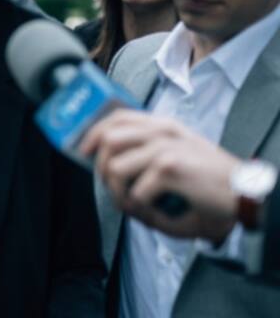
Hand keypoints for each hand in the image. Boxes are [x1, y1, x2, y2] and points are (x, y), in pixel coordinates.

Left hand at [80, 109, 240, 240]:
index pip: (118, 117)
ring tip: (137, 205)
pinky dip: (141, 209)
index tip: (82, 151)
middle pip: (108, 140)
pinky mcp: (170, 168)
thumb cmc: (209, 184)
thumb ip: (143, 158)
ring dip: (118, 193)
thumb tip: (105, 172)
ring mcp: (165, 147)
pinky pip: (135, 193)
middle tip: (115, 189)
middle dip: (101, 168)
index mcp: (164, 126)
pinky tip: (157, 212)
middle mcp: (163, 131)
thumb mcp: (176, 160)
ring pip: (114, 168)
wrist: (247, 197)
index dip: (93, 133)